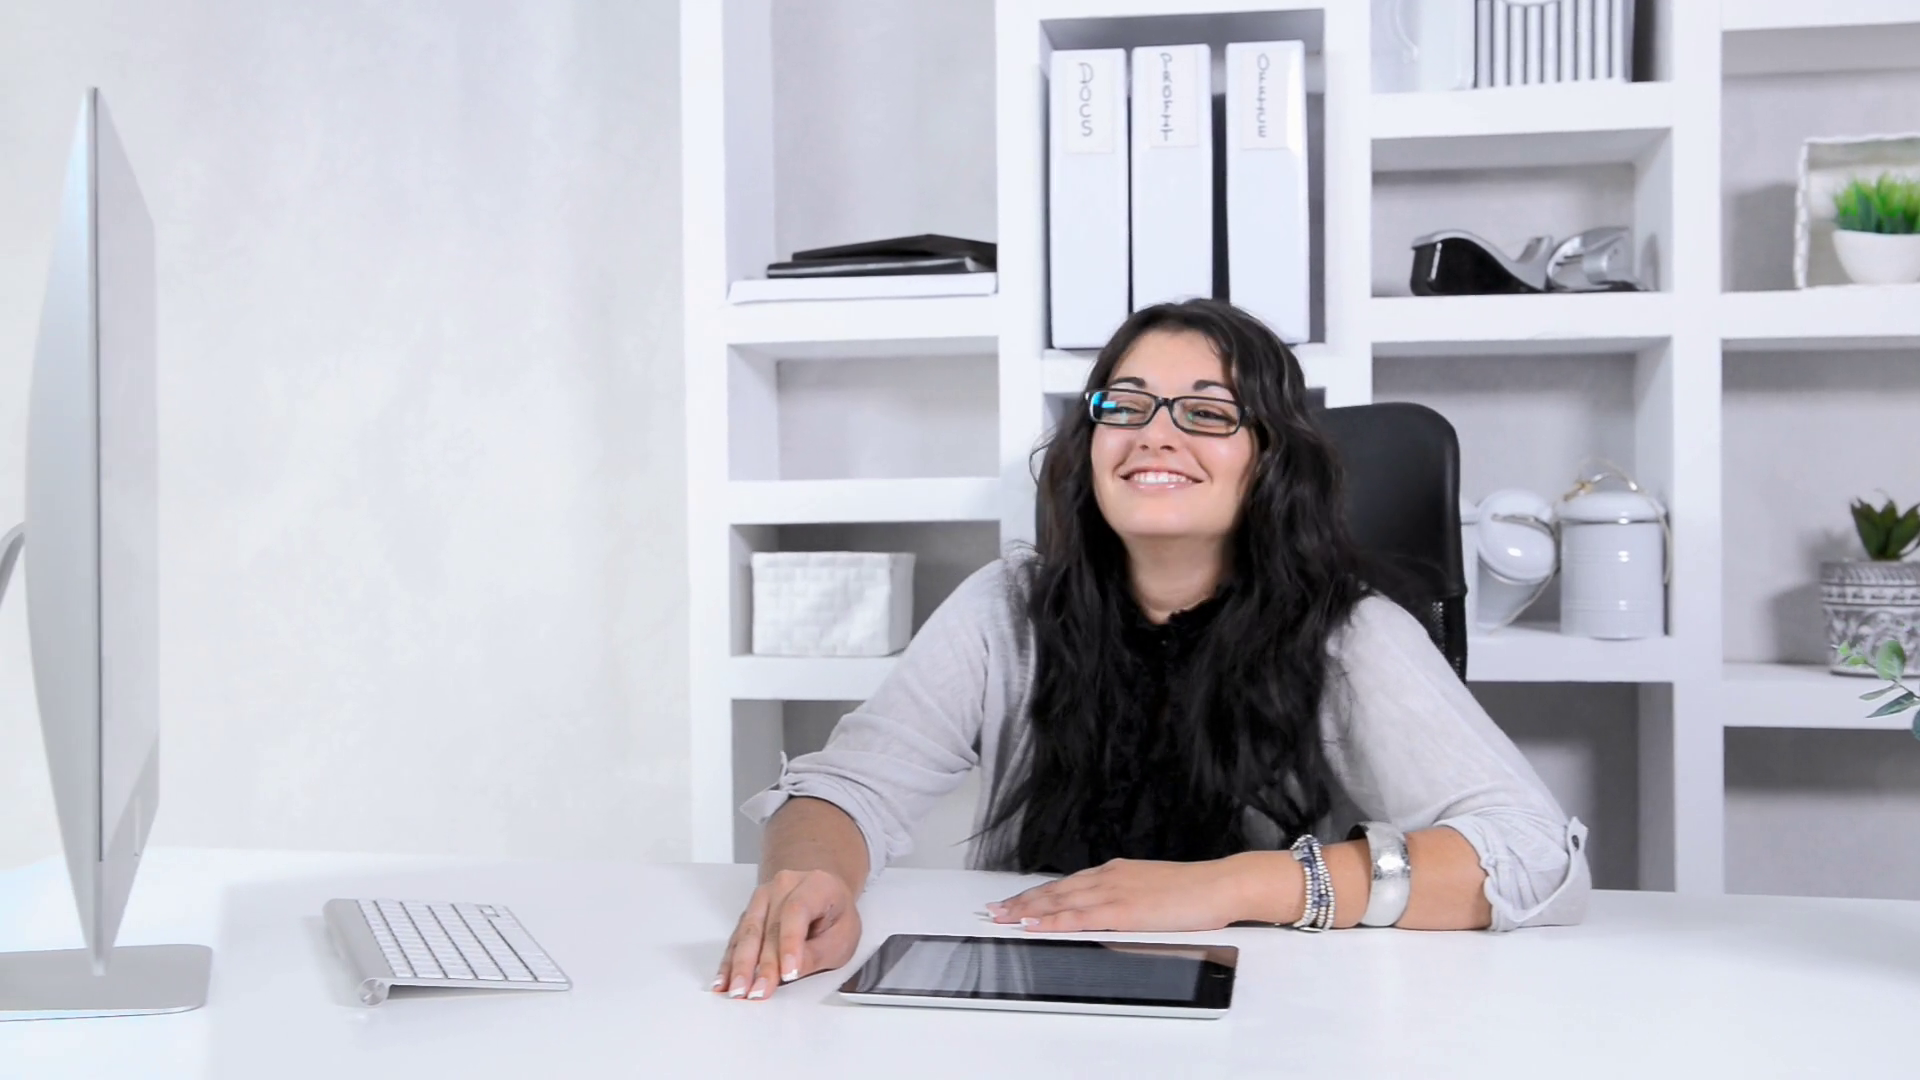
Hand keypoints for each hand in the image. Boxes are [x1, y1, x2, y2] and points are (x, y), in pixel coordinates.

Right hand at [714, 868, 861, 1000]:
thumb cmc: (837, 918)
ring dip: (740, 965)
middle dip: (762, 964)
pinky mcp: (750, 913)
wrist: (827, 898)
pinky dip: (730, 962)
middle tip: (757, 992)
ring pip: (748, 933)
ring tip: (737, 990)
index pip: (796, 911)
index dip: (790, 944)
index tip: (788, 974)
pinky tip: (724, 981)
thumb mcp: (843, 939)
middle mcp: (784, 886)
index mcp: (816, 885)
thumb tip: (790, 974)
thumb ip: (817, 955)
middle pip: (768, 925)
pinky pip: (737, 938)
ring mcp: (763, 898)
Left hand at [985, 856, 1252, 933]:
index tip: (1016, 901)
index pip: (1067, 883)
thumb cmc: (1194, 892)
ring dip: (1028, 910)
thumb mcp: (1153, 890)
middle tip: (994, 911)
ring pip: (1060, 900)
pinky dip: (1052, 920)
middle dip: (1023, 901)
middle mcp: (1109, 877)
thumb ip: (1128, 897)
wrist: (1220, 885)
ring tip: (1003, 918)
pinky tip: (1034, 925)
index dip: (1038, 893)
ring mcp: (1114, 893)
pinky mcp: (1123, 911)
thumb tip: (1111, 910)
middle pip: (1055, 890)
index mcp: (1116, 872)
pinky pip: (1079, 917)